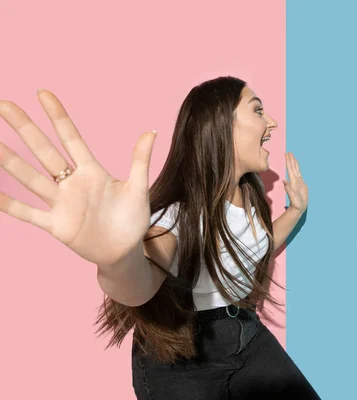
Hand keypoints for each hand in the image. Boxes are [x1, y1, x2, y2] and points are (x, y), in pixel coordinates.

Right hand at [0, 90, 156, 265]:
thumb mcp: (138, 188)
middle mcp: (72, 183)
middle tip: (4, 105)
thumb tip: (152, 131)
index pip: (71, 137)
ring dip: (10, 160)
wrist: (125, 251)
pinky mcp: (56, 225)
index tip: (42, 93)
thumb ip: (140, 161)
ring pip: (30, 177)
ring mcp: (61, 203)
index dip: (57, 116)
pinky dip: (10, 204)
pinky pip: (28, 213)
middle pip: (44, 151)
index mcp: (92, 171)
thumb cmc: (132, 218)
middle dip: (25, 128)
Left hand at [283, 152, 306, 212]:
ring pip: (296, 170)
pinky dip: (298, 170)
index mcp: (294, 182)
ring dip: (294, 163)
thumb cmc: (295, 204)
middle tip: (289, 152)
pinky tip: (296, 167)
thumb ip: (289, 189)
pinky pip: (299, 175)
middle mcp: (296, 181)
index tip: (287, 155)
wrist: (298, 208)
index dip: (289, 162)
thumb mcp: (292, 197)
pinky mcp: (302, 185)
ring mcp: (299, 182)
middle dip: (291, 160)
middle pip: (293, 168)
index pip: (291, 169)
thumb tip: (284, 181)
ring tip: (292, 156)